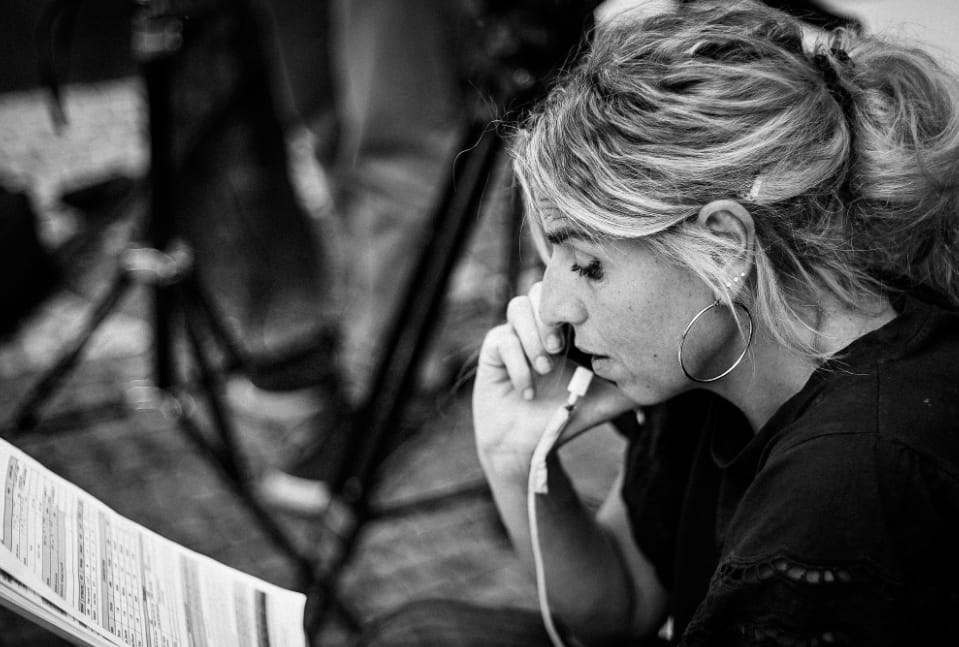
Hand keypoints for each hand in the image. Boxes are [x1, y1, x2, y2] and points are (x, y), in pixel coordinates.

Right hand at [473, 283, 635, 474]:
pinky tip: (528, 390)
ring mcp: (514, 334)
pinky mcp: (492, 349)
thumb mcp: (604, 400)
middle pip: (541, 290)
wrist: (527, 445)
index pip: (570, 293)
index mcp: (566, 328)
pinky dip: (518, 364)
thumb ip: (629, 384)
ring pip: (518, 307)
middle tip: (559, 350)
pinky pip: (502, 339)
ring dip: (533, 337)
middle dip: (551, 317)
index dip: (576, 303)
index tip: (585, 333)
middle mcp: (538, 325)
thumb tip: (666, 377)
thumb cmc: (564, 417)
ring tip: (545, 369)